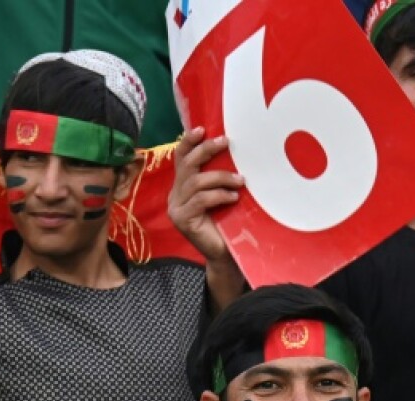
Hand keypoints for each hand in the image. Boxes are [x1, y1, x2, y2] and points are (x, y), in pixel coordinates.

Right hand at [167, 126, 243, 266]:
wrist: (224, 256)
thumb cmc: (227, 224)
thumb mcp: (221, 195)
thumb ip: (217, 178)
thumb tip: (232, 150)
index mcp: (182, 187)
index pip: (180, 158)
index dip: (189, 142)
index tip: (203, 129)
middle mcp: (175, 195)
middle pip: (187, 164)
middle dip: (206, 150)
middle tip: (226, 142)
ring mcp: (176, 209)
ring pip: (196, 182)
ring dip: (221, 177)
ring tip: (239, 181)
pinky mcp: (182, 220)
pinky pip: (200, 200)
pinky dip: (219, 195)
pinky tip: (233, 198)